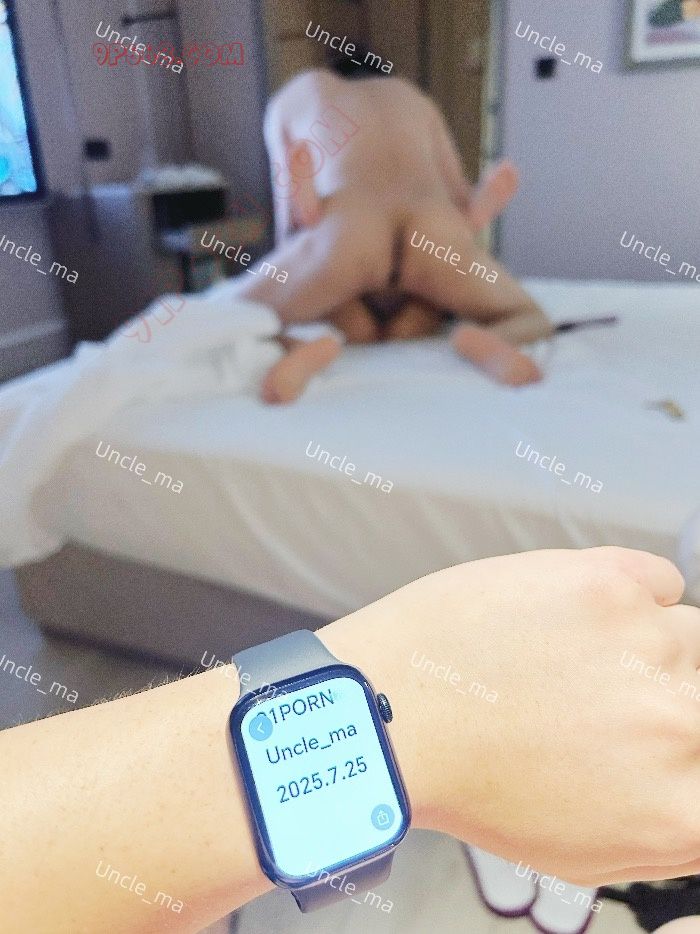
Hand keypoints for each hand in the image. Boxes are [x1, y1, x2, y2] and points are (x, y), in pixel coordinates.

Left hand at [320, 547, 699, 884]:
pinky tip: (580, 615)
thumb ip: (666, 828)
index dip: (688, 750)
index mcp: (678, 808)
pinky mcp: (608, 582)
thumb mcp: (579, 851)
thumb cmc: (468, 780)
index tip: (666, 733)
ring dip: (646, 646)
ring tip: (577, 655)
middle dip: (670, 700)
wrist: (396, 707)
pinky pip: (660, 580)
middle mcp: (678, 723)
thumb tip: (696, 791)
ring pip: (691, 635)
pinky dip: (632, 593)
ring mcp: (647, 644)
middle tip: (606, 698)